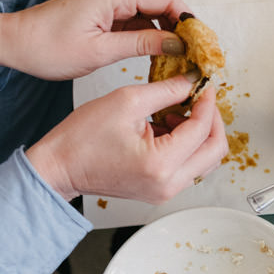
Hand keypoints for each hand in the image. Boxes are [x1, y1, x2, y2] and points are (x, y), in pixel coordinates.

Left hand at [0, 0, 190, 80]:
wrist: (13, 43)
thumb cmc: (47, 46)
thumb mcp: (100, 51)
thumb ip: (142, 44)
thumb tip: (177, 44)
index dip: (190, 21)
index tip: (201, 44)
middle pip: (164, 4)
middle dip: (183, 29)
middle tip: (196, 56)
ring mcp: (109, 1)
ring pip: (152, 14)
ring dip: (167, 35)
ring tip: (180, 61)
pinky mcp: (104, 13)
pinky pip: (137, 21)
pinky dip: (150, 38)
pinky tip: (157, 58)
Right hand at [25, 75, 228, 202]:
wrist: (58, 167)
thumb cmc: (81, 139)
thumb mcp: (127, 101)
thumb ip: (167, 91)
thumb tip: (192, 82)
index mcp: (161, 164)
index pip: (203, 129)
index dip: (208, 102)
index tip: (204, 84)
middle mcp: (168, 184)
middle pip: (215, 151)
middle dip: (212, 120)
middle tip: (199, 97)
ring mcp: (166, 191)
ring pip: (205, 160)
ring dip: (199, 133)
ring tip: (176, 111)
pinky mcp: (161, 190)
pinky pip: (189, 167)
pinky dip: (186, 145)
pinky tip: (167, 126)